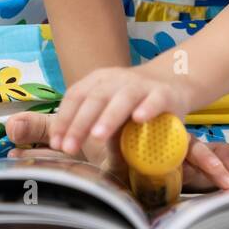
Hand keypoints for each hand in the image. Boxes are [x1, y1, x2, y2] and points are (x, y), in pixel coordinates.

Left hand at [47, 67, 228, 190]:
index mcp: (98, 81)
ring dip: (109, 117)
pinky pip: (155, 100)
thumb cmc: (131, 101)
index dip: (63, 119)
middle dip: (79, 124)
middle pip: (94, 99)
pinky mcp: (165, 94)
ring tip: (98, 136)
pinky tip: (139, 119)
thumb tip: (61, 145)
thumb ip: (89, 120)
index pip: (75, 97)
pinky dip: (147, 108)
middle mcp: (117, 80)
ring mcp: (142, 86)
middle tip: (69, 148)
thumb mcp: (107, 104)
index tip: (56, 142)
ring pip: (122, 99)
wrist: (172, 82)